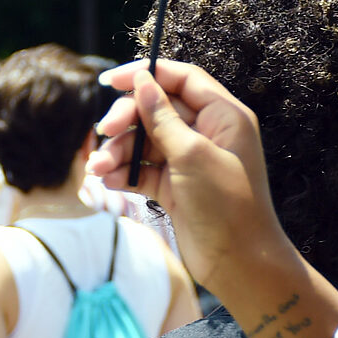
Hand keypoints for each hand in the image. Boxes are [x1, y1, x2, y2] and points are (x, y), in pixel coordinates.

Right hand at [90, 60, 292, 295]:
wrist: (240, 263)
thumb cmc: (227, 206)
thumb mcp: (192, 155)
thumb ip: (163, 117)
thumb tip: (142, 80)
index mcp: (225, 117)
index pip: (183, 79)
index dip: (147, 73)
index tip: (111, 81)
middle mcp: (208, 134)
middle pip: (157, 108)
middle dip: (127, 119)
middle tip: (104, 132)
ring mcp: (190, 161)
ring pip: (145, 141)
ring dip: (118, 151)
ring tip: (98, 169)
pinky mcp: (176, 186)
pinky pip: (143, 169)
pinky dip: (124, 173)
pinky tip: (108, 181)